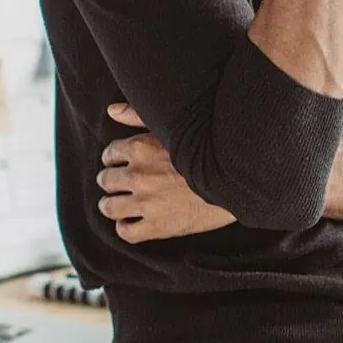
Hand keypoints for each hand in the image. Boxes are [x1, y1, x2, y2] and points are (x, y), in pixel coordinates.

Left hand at [97, 103, 235, 242]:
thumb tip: (111, 110)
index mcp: (140, 148)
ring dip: (112, 204)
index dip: (114, 158)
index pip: (110, 154)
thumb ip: (138, 116)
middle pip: (106, 180)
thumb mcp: (175, 128)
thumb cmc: (209, 150)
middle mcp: (138, 175)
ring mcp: (145, 203)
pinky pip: (125, 232)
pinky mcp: (156, 227)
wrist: (236, 181)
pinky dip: (125, 227)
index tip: (120, 162)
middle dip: (111, 180)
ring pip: (109, 207)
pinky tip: (133, 221)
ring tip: (120, 204)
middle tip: (119, 183)